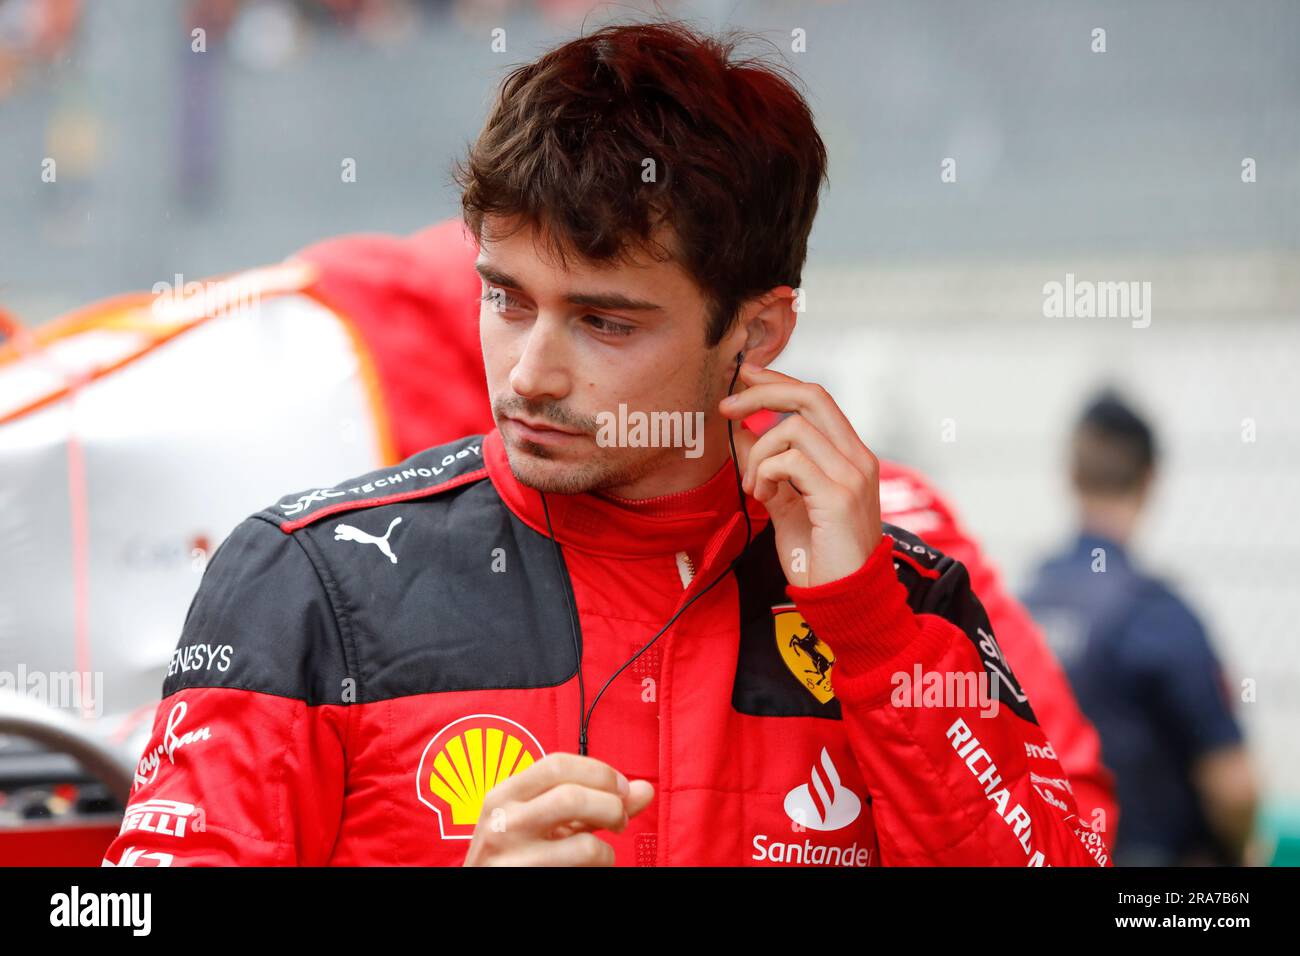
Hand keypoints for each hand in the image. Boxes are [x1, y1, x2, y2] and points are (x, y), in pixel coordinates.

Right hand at [462, 752, 654, 865]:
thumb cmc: (520, 854)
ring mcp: (510, 854)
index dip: (600, 772)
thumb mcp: (549, 823)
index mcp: (505, 793)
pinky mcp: (522, 878)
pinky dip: (601, 863)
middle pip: (571, 795)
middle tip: (620, 819)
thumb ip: (592, 803)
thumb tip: (645, 789)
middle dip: (610, 805)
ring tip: (605, 851)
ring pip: (581, 841)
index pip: (557, 764)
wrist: (483, 891)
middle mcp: (502, 819)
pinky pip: (582, 864)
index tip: (621, 789)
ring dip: (607, 846)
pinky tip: (591, 867)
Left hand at [718, 363, 882, 587]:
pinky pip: (790, 461)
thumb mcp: (788, 503)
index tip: (744, 375)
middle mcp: (858, 458)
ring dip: (758, 452)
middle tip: (726, 406)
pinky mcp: (839, 497)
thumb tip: (742, 432)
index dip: (778, 380)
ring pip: (793, 428)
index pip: (816, 399)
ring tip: (752, 485)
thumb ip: (770, 468)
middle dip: (762, 392)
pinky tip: (762, 495)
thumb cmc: (819, 556)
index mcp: (850, 455)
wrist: (846, 598)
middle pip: (810, 396)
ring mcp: (852, 475)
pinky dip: (765, 472)